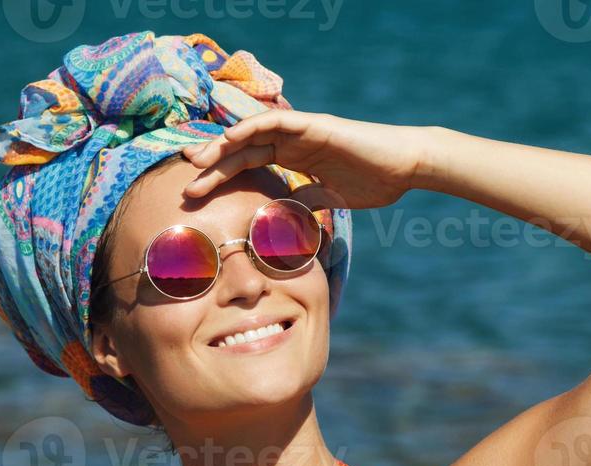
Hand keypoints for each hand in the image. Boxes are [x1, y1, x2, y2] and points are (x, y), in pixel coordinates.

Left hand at [179, 110, 430, 210]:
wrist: (405, 167)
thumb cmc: (376, 182)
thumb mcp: (332, 200)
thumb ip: (306, 204)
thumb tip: (284, 219)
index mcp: (294, 158)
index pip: (247, 164)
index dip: (220, 176)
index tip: (195, 194)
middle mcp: (292, 141)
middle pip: (241, 150)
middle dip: (211, 164)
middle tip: (184, 181)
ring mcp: (302, 131)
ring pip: (251, 133)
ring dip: (222, 145)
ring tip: (196, 160)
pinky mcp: (314, 125)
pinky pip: (276, 120)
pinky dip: (251, 126)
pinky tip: (229, 138)